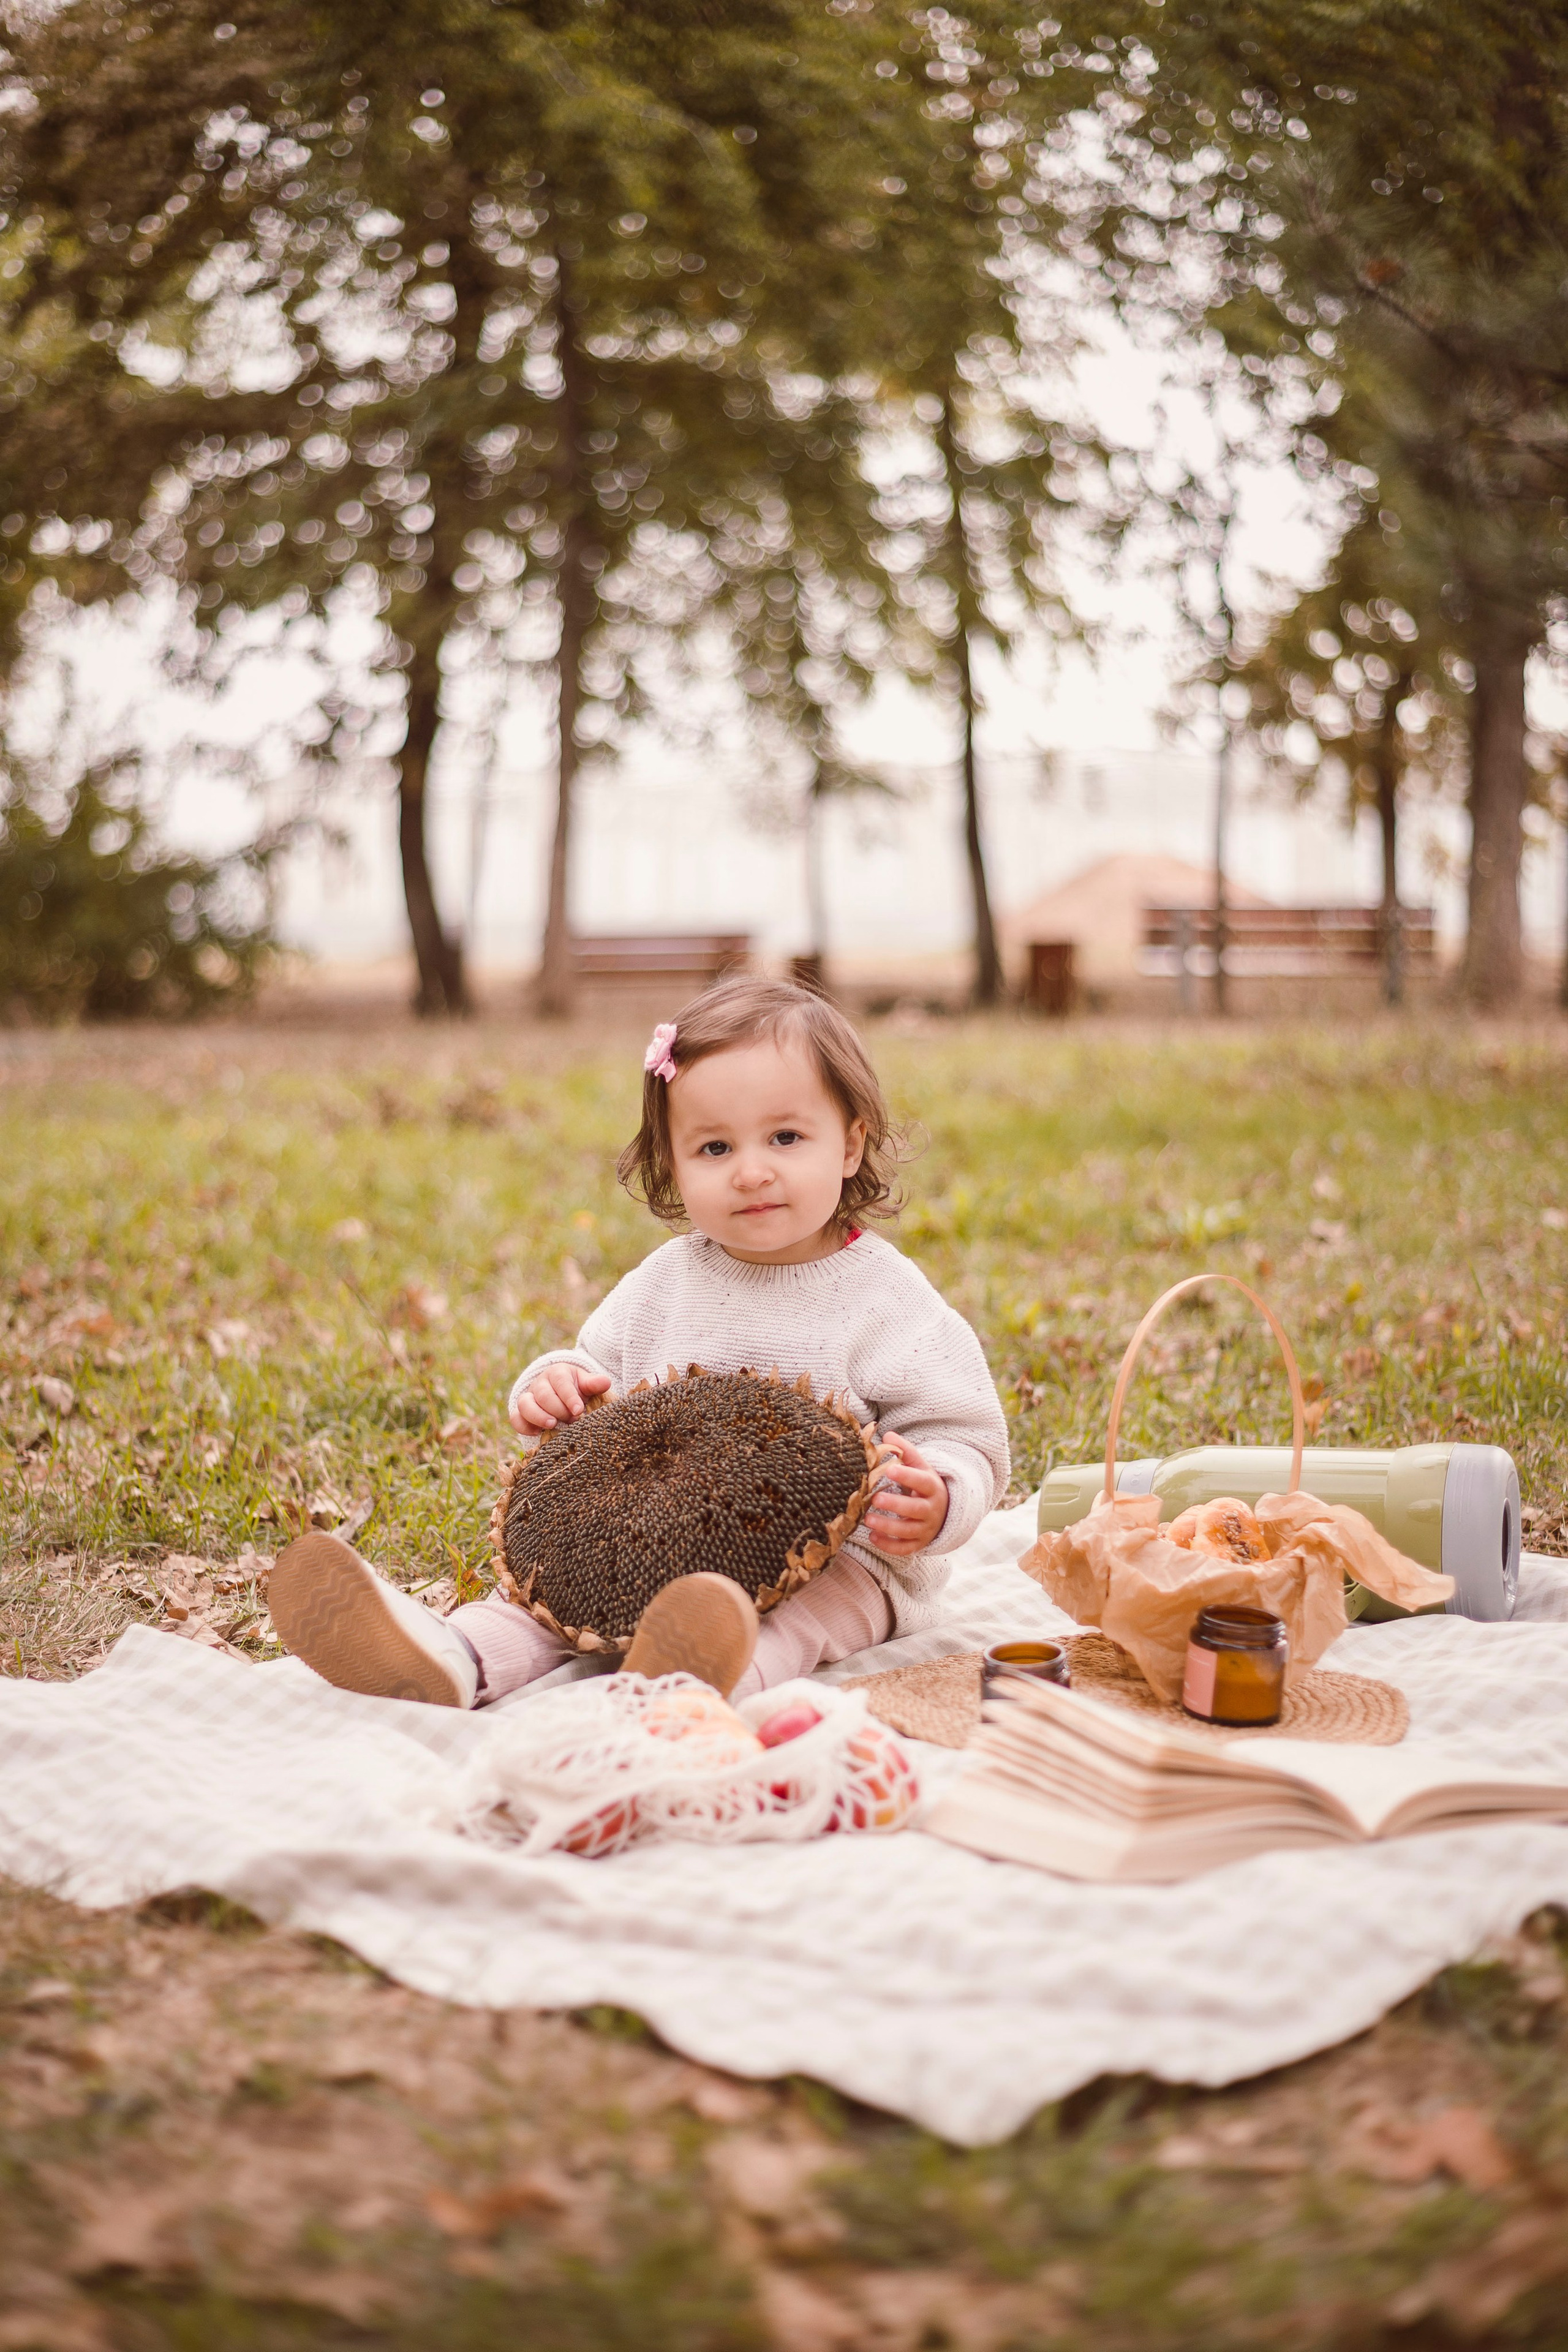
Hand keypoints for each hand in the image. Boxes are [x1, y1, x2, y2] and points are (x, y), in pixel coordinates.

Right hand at [509, 1364, 610, 1432]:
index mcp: (557, 1373)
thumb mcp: (585, 1383)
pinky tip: (538, 1433)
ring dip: (538, 1416)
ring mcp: (528, 1398)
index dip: (569, 1396)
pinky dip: (524, 1426)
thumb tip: (606, 1382)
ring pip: (524, 1404)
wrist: (561, 1393)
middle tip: (572, 1419)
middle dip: (557, 1408)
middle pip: (543, 1394)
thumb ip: (594, 1383)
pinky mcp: (521, 1413)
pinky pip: (516, 1419)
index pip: (560, 1382)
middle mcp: (540, 1384)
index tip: (579, 1410)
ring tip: (553, 1425)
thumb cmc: (576, 1388)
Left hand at [863, 1431, 947, 1555]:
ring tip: (867, 1519)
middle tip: (875, 1498)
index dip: (907, 1476)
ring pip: (909, 1531)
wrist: (943, 1511)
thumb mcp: (919, 1466)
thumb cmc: (923, 1485)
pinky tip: (872, 1536)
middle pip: (916, 1509)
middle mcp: (932, 1510)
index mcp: (932, 1487)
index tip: (889, 1470)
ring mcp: (926, 1529)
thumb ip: (905, 1451)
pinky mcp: (919, 1544)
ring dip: (888, 1526)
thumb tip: (887, 1435)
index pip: (922, 1482)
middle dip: (896, 1505)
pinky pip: (905, 1548)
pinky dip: (889, 1545)